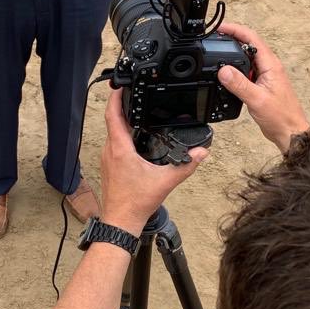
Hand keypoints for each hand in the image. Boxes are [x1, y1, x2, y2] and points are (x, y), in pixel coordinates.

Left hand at [101, 90, 208, 234]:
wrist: (120, 222)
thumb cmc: (135, 204)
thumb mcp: (165, 182)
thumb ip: (186, 166)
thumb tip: (201, 152)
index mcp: (120, 149)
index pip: (113, 115)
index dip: (115, 98)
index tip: (120, 85)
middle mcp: (110, 151)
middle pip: (112, 121)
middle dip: (121, 106)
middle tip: (131, 94)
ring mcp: (107, 159)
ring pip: (112, 133)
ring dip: (121, 120)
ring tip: (134, 111)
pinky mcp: (109, 167)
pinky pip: (113, 143)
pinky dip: (122, 134)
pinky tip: (134, 137)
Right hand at [217, 22, 308, 153]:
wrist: (290, 133)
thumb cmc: (281, 117)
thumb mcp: (257, 99)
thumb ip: (239, 84)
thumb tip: (223, 69)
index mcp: (271, 64)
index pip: (252, 38)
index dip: (235, 30)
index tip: (220, 28)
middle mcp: (269, 67)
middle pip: (248, 45)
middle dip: (231, 39)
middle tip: (214, 39)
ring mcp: (265, 75)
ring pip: (246, 58)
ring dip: (232, 55)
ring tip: (216, 53)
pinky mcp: (261, 85)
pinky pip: (246, 71)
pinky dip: (235, 69)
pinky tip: (226, 75)